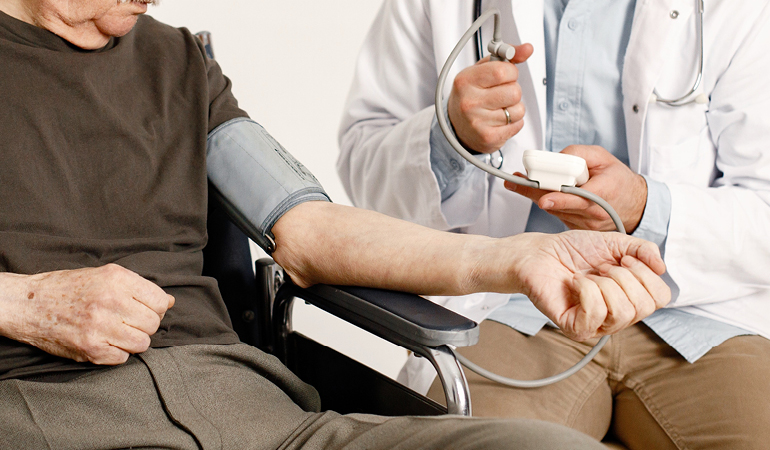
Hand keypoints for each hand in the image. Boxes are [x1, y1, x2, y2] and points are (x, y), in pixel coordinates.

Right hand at [8, 264, 174, 364]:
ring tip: (118, 332)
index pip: (159, 301)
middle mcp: (110, 302)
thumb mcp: (105, 276)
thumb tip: (169, 302)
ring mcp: (100, 327)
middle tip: (128, 322)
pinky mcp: (90, 349)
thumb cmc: (69, 288)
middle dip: (145, 325)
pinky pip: (123, 358)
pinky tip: (105, 341)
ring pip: (143, 343)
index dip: (156, 308)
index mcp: (116, 279)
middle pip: (153, 323)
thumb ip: (139, 288)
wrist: (28, 305)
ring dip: (134, 341)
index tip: (145, 309)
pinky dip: (118, 353)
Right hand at [447, 43, 533, 153]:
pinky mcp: (488, 137)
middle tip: (501, 93)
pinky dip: (513, 122)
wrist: (456, 126)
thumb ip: (506, 57)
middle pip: (514, 92)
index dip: (511, 72)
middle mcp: (469, 101)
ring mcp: (478, 122)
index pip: (502, 70)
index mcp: (466, 80)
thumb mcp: (482, 71)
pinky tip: (499, 120)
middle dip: (513, 91)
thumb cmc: (471, 95)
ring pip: (518, 109)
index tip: (505, 75)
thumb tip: (527, 49)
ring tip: (499, 108)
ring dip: (514, 108)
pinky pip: (517, 125)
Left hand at [505, 145, 647, 231]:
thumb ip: (578, 154)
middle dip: (534, 192)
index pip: (577, 198)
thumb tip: (555, 158)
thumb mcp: (602, 157)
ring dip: (538, 195)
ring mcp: (583, 224)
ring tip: (524, 181)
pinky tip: (547, 192)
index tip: (542, 198)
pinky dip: (549, 202)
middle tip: (514, 182)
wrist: (633, 204)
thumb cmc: (617, 179)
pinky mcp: (576, 228)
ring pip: (553, 209)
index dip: (558, 198)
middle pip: (557, 204)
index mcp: (602, 194)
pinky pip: (556, 214)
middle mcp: (592, 213)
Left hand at [511, 231, 669, 340]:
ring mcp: (596, 325)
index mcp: (631, 298)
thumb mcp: (615, 242)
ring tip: (587, 276)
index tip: (623, 260)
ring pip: (622, 312)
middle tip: (601, 267)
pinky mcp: (575, 328)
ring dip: (603, 284)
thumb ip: (643, 250)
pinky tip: (575, 282)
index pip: (661, 298)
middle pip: (644, 307)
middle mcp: (617, 316)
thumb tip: (662, 267)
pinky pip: (595, 313)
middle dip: (623, 277)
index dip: (645, 274)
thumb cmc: (574, 250)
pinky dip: (586, 289)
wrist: (540, 252)